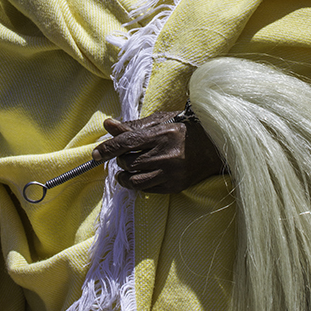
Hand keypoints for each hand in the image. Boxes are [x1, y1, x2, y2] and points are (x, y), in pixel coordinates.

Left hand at [92, 111, 224, 193]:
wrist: (215, 146)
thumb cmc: (185, 129)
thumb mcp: (160, 121)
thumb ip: (133, 126)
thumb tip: (108, 124)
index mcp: (161, 134)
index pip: (126, 142)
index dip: (107, 149)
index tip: (95, 154)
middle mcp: (165, 154)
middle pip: (128, 162)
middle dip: (121, 159)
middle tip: (125, 155)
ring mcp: (170, 173)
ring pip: (134, 180)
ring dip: (125, 175)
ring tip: (126, 169)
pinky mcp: (174, 186)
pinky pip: (146, 189)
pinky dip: (138, 183)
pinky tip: (141, 175)